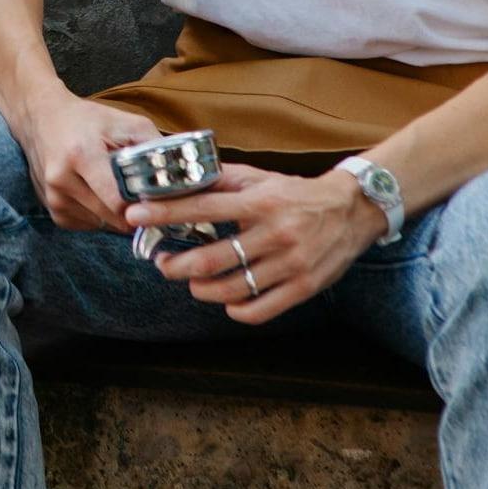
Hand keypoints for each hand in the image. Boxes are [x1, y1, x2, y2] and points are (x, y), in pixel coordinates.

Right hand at [13, 90, 164, 231]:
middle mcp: (62, 180)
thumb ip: (155, 147)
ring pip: (103, 225)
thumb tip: (184, 176)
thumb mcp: (125, 122)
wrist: (40, 118)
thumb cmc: (87, 119)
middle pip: (113, 217)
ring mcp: (54, 198)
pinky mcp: (52, 211)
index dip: (143, 206)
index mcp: (81, 155)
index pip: (118, 200)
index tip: (157, 202)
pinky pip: (89, 226)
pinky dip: (100, 215)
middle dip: (134, 212)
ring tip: (117, 189)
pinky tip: (98, 193)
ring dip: (116, 215)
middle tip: (145, 198)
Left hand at [127, 164, 389, 323]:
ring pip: (234, 288)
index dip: (165, 213)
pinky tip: (225, 301)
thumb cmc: (296, 194)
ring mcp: (291, 264)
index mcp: (259, 203)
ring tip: (190, 282)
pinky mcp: (304, 287)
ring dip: (202, 289)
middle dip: (178, 264)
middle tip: (162, 263)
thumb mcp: (260, 179)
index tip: (135, 215)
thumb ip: (222, 180)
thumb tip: (182, 179)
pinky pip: (261, 309)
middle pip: (213, 259)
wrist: (351, 210)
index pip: (202, 208)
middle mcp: (275, 234)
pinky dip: (236, 309)